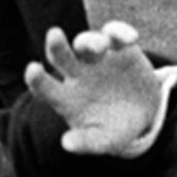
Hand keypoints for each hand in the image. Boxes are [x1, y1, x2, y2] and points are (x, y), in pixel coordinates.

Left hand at [24, 19, 167, 156]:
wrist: (144, 114)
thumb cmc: (116, 129)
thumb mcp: (105, 141)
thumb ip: (87, 143)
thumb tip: (67, 144)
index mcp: (67, 97)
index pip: (45, 86)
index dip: (37, 79)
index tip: (32, 69)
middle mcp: (78, 73)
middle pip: (60, 56)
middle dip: (57, 45)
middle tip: (54, 35)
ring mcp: (98, 59)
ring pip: (86, 42)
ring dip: (91, 42)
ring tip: (101, 48)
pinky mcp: (121, 49)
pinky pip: (116, 34)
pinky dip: (121, 32)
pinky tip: (130, 39)